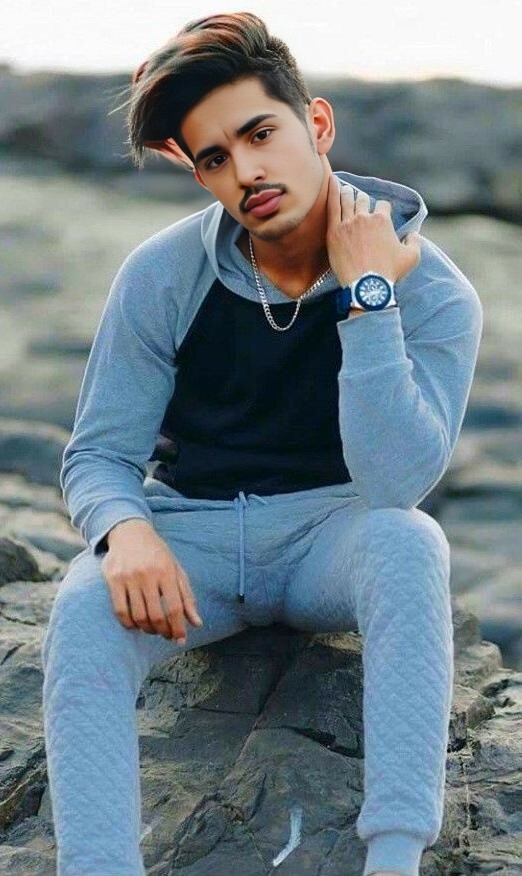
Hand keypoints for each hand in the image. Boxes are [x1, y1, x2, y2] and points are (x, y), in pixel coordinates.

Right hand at [101, 519, 202, 643]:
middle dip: (163, 631)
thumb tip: (197, 623)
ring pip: (138, 616)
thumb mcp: (176, 570)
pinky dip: (128, 623)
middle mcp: (148, 574)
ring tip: (152, 628)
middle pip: (156, 615)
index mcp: (167, 571)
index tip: (180, 639)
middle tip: (166, 635)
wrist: (130, 531)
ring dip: (147, 629)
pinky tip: (135, 624)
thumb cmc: (157, 553)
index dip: (178, 628)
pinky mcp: (113, 579)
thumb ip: (187, 596)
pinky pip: (120, 611)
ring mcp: (129, 577)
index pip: (174, 608)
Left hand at [326, 173, 420, 288]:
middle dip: (363, 201)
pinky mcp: (334, 232)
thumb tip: (414, 234)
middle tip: (360, 203)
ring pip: (348, 200)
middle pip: (363, 200)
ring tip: (345, 190)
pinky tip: (330, 181)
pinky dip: (332, 192)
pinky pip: (332, 206)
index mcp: (383, 220)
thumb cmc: (389, 273)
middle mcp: (365, 217)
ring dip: (348, 193)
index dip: (382, 209)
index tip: (380, 214)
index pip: (383, 205)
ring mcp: (348, 223)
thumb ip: (415, 242)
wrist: (366, 287)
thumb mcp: (411, 257)